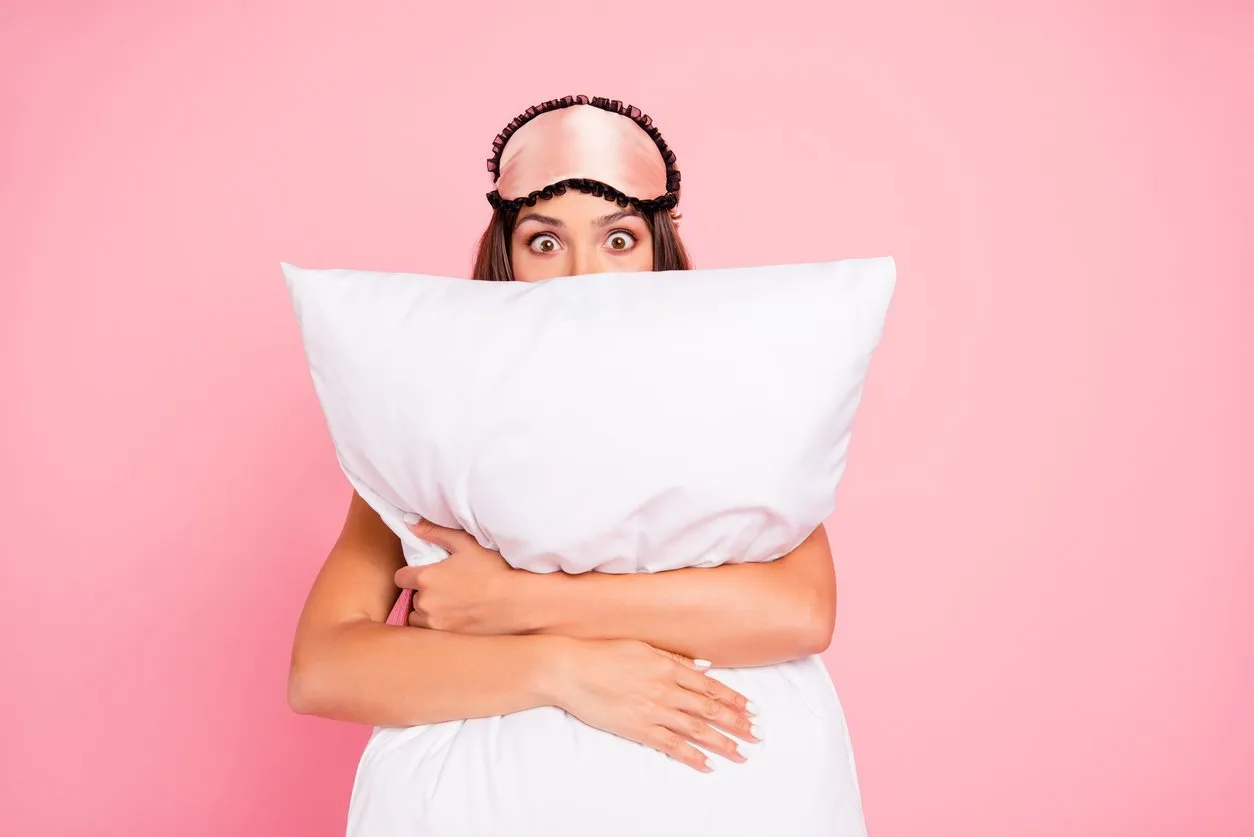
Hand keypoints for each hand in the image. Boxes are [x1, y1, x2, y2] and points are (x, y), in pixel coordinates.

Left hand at [396, 518, 523, 634]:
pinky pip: (433, 634)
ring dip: (429, 613)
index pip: (400, 578)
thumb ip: (435, 532)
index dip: (411, 575)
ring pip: (420, 619)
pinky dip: (440, 627)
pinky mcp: (448, 639)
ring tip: (451, 605)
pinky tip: (458, 618)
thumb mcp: (466, 544)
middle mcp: (426, 603)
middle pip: (411, 599)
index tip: (426, 574)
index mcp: (426, 578)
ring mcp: (436, 624)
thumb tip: (410, 523)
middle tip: (446, 589)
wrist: (518, 601)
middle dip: (424, 594)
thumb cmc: (495, 569)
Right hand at [547, 637, 759, 771]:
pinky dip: (692, 756)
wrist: (571, 670)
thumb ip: (674, 658)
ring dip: (722, 743)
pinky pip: (671, 746)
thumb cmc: (603, 654)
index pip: (709, 685)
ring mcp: (653, 710)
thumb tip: (704, 666)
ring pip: (696, 730)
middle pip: (709, 709)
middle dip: (736, 723)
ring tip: (741, 753)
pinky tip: (707, 764)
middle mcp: (666, 689)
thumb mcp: (642, 647)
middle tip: (757, 734)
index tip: (751, 709)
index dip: (733, 699)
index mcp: (668, 666)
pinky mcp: (639, 729)